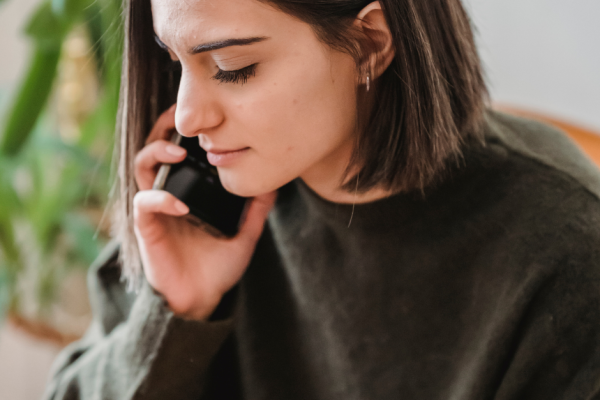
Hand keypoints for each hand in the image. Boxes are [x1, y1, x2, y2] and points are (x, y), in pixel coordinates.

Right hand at [133, 104, 276, 319]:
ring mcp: (156, 209)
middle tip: (180, 116)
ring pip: (142, 168)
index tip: (204, 116)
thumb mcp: (244, 233)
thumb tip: (275, 185)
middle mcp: (169, 193)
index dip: (186, 130)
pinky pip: (144, 204)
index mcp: (188, 191)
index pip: (180, 150)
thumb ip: (256, 209)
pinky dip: (159, 199)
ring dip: (156, 154)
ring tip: (178, 152)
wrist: (202, 298)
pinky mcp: (148, 228)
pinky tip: (181, 205)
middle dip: (164, 128)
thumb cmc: (218, 266)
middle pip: (156, 149)